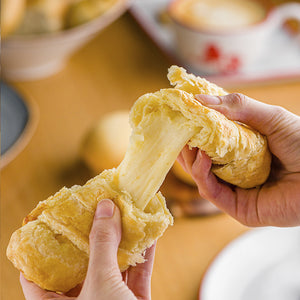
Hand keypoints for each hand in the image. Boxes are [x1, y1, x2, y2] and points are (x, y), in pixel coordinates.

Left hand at [20, 199, 154, 299]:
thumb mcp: (101, 284)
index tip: (52, 219)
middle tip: (95, 208)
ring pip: (113, 262)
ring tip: (125, 211)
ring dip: (122, 237)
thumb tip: (105, 206)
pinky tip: (149, 232)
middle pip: (82, 260)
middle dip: (91, 233)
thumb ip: (102, 244)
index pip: (36, 273)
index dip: (42, 244)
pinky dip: (144, 252)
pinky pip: (137, 271)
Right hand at [178, 93, 299, 226]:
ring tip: (189, 142)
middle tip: (177, 130)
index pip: (210, 143)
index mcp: (242, 151)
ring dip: (190, 159)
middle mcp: (236, 171)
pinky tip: (202, 157)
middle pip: (201, 162)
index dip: (194, 132)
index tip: (179, 118)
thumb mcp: (270, 117)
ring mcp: (235, 191)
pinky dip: (202, 175)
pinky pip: (212, 192)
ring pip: (201, 178)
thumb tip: (200, 100)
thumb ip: (238, 106)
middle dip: (186, 147)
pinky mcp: (238, 209)